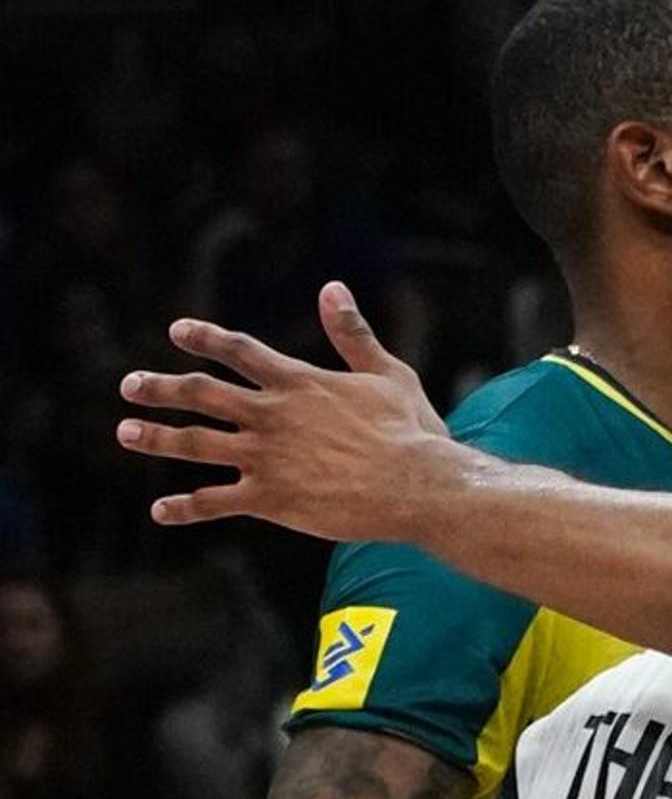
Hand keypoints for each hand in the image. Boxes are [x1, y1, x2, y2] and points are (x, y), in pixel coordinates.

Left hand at [115, 282, 459, 539]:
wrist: (417, 485)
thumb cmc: (412, 431)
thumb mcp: (387, 374)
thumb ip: (353, 334)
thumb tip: (332, 288)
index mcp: (298, 383)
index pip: (238, 351)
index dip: (204, 338)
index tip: (177, 331)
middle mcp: (271, 414)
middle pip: (201, 394)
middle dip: (160, 388)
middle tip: (130, 386)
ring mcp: (265, 457)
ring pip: (195, 443)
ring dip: (156, 437)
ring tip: (127, 432)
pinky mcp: (270, 497)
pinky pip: (215, 501)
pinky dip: (185, 507)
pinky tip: (160, 510)